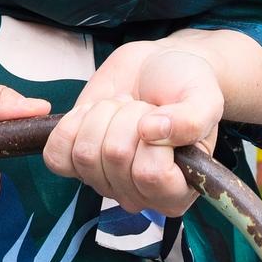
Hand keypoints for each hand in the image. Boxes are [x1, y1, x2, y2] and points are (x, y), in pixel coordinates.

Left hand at [41, 40, 223, 216]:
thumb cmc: (186, 86)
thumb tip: (153, 131)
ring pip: (84, 154)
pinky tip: (93, 113)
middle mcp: (138, 194)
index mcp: (176, 191)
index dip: (151, 138)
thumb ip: (192, 119)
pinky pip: (56, 156)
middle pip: (114, 158)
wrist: (157, 67)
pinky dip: (70, 125)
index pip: (150, 175)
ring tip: (123, 108)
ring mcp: (104, 181)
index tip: (160, 117)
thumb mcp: (205, 97)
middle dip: (128, 116)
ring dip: (103, 115)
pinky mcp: (75, 162)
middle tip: (143, 108)